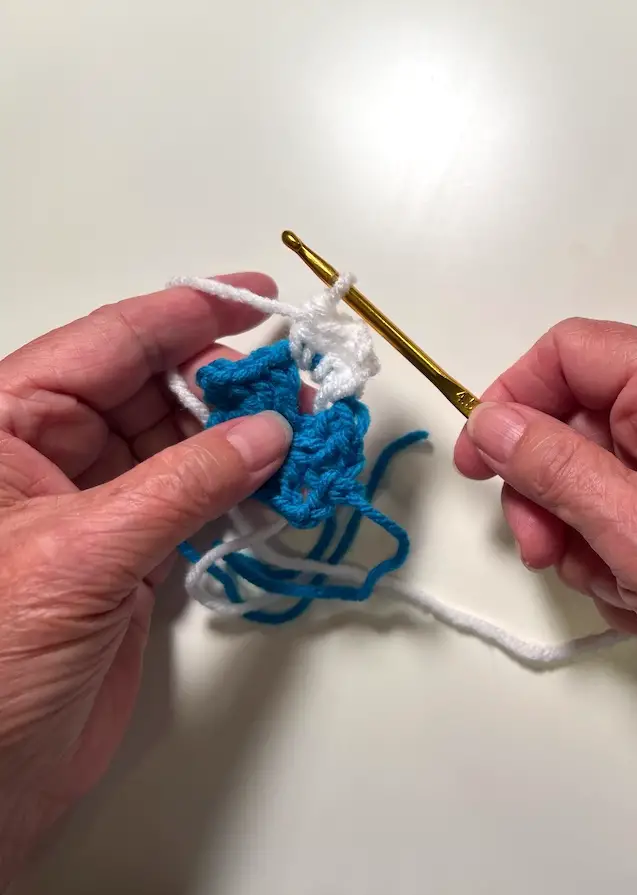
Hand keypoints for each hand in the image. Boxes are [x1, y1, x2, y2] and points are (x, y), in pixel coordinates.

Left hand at [0, 275, 291, 884]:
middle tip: (303, 385)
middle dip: (231, 382)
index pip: (108, 344)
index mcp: (3, 426)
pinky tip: (281, 484)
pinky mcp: (128, 556)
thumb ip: (184, 484)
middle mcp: (47, 455)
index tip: (258, 298)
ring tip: (309, 434)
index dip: (186, 314)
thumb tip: (268, 431)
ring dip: (246, 439)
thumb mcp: (81, 553)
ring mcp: (92, 507)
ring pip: (183, 445)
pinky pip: (195, 501)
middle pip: (153, 388)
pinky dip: (242, 492)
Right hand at [457, 319, 636, 894]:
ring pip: (584, 480)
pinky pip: (611, 523)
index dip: (514, 399)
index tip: (481, 459)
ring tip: (620, 582)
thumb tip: (494, 423)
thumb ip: (553, 465)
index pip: (571, 353)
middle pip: (571, 419)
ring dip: (580, 538)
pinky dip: (608, 564)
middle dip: (549, 490)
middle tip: (549, 543)